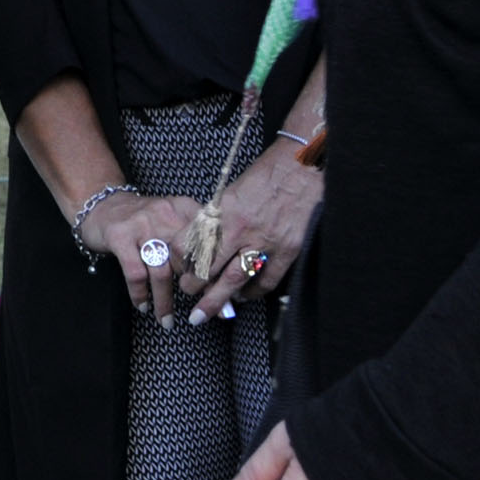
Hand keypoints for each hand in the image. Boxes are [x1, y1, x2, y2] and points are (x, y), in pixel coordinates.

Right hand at [82, 190, 203, 323]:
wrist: (103, 204)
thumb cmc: (145, 223)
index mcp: (185, 209)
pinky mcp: (120, 236)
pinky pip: (136, 273)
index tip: (216, 299)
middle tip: (194, 311)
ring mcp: (142, 224)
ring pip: (162, 271)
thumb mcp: (174, 226)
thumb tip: (222, 292)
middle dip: (192, 290)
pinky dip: (140, 294)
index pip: (208, 245)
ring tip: (166, 320)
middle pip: (187, 261)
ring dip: (164, 301)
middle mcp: (166, 214)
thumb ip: (196, 250)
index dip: (214, 275)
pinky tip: (143, 305)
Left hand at [181, 148, 323, 324]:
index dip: (180, 260)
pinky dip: (253, 293)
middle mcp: (239, 228)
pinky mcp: (288, 250)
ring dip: (218, 300)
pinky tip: (244, 296)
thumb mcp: (231, 191)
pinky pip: (266, 281)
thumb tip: (202, 241)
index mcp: (221, 211)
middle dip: (193, 288)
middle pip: (207, 268)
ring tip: (208, 311)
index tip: (177, 268)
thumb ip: (217, 217)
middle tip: (188, 298)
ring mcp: (265, 241)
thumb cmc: (266, 175)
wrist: (302, 167)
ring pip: (234, 281)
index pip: (190, 243)